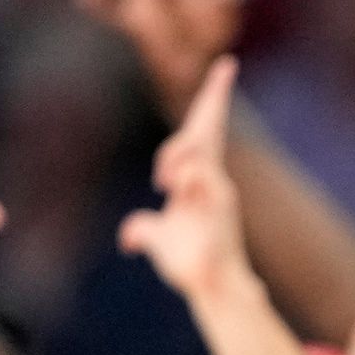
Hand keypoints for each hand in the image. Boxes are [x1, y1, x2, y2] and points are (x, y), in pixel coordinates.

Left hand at [118, 58, 250, 306]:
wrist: (208, 288)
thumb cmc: (189, 262)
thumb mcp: (158, 239)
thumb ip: (143, 229)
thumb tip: (129, 237)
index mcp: (200, 178)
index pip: (205, 131)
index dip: (213, 99)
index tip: (225, 66)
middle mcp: (213, 178)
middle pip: (208, 128)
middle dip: (214, 97)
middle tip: (222, 70)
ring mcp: (218, 191)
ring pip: (196, 153)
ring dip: (174, 159)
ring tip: (163, 183)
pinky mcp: (219, 208)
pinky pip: (199, 178)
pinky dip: (185, 176)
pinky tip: (173, 187)